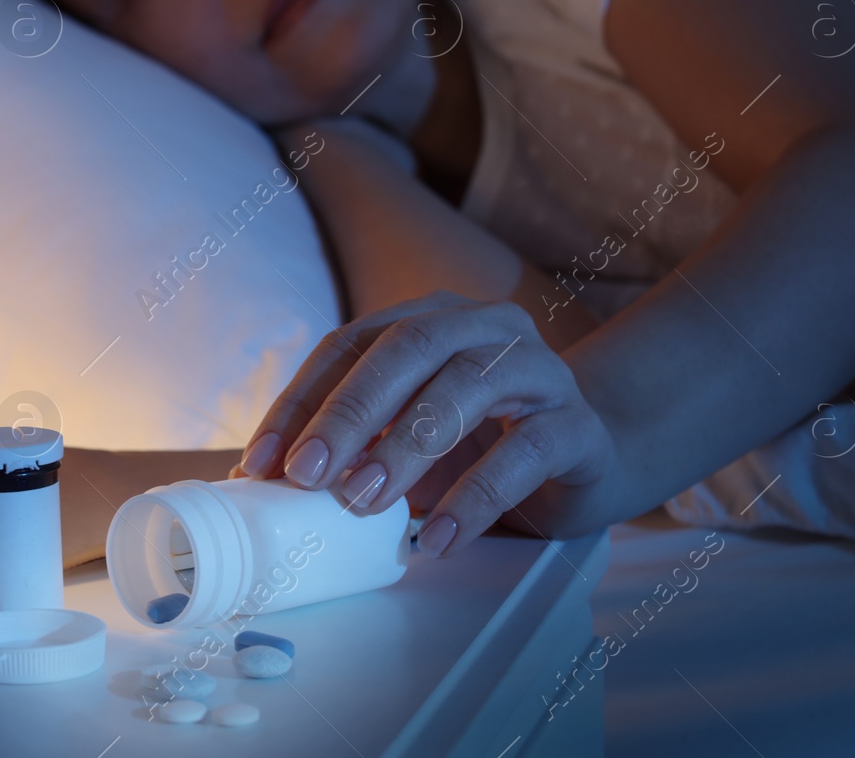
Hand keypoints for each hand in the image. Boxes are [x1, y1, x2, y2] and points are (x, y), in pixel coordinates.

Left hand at [233, 291, 615, 555]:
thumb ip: (352, 442)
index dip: (302, 400)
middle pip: (408, 347)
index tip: (262, 461)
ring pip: (465, 387)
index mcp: (432, 318)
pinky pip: (524, 452)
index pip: (351, 344)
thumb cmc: (482, 443)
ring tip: (363, 501)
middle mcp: (485, 327)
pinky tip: (436, 537)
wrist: (591, 456)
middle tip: (307, 473)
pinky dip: (474, 496)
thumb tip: (263, 478)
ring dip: (406, 446)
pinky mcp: (575, 423)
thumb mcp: (408, 435)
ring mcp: (538, 368)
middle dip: (349, 411)